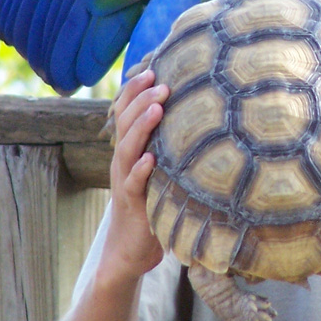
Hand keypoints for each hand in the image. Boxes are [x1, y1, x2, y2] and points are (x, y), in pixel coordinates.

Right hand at [102, 68, 169, 277]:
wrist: (129, 250)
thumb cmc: (150, 205)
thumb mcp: (158, 171)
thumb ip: (167, 147)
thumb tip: (197, 117)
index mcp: (129, 151)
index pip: (127, 113)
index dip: (136, 91)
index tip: (153, 70)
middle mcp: (123, 162)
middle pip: (126, 124)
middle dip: (141, 100)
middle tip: (161, 83)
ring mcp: (126, 182)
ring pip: (128, 149)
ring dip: (142, 127)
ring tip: (157, 108)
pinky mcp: (133, 205)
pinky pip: (134, 185)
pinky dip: (141, 170)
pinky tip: (151, 159)